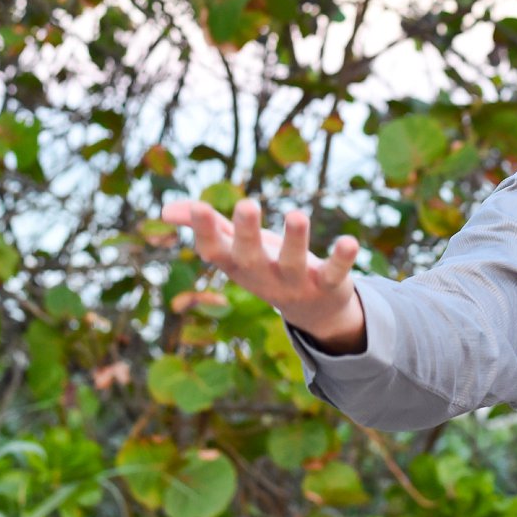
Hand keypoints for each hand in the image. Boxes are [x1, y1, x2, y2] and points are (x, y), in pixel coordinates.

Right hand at [162, 198, 365, 352]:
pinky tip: (350, 240)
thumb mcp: (237, 248)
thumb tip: (166, 209)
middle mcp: (264, 276)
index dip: (205, 231)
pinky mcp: (329, 286)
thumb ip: (208, 226)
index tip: (199, 205)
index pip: (215, 251)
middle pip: (251, 257)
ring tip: (297, 214)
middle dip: (248, 233)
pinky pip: (336, 274)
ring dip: (295, 240)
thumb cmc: (268, 266)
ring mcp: (296, 284)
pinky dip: (342, 259)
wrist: (313, 312)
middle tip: (246, 204)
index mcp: (238, 265)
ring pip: (293, 263)